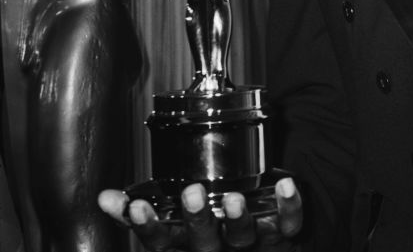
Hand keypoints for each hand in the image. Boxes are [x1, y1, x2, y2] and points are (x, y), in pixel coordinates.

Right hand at [98, 178, 302, 250]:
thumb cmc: (214, 234)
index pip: (163, 243)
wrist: (272, 251)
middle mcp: (218, 249)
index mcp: (189, 246)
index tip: (136, 205)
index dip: (149, 227)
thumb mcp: (176, 227)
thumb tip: (106, 197)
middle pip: (204, 241)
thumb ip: (143, 212)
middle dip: (197, 219)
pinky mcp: (285, 236)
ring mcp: (253, 244)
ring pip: (243, 235)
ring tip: (235, 198)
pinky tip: (285, 185)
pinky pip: (289, 222)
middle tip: (190, 194)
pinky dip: (289, 205)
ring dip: (239, 217)